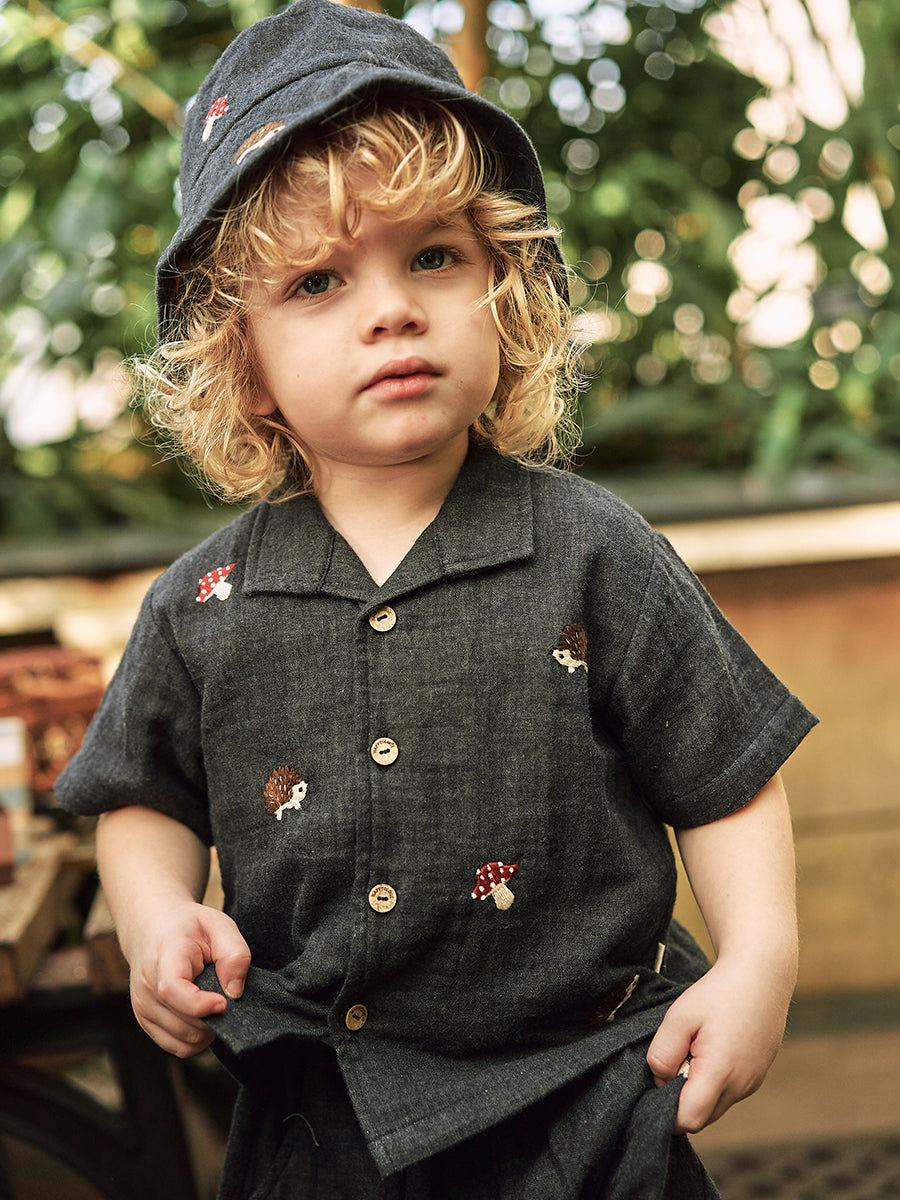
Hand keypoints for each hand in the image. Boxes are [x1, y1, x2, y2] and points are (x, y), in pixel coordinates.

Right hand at [126, 901, 250, 1057]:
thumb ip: (235, 955)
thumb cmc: (190, 927)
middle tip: (224, 993)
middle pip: (185, 1024)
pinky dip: (196, 1038)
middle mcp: (147, 986)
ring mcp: (142, 1007)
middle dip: (215, 1017)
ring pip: (184, 1041)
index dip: (200, 1005)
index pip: (172, 990)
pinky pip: (177, 1046)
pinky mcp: (145, 1022)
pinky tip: (203, 1016)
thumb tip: (234, 993)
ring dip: (207, 1030)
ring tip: (213, 1001)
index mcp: (165, 957)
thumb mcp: (220, 926)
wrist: (153, 928)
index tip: (224, 1002)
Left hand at [646, 958, 789, 1133]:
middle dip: (681, 1098)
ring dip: (698, 1089)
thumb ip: (662, 1053)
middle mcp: (741, 1086)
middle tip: (679, 1057)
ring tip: (697, 1049)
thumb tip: (658, 1079)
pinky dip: (714, 1081)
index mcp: (721, 1072)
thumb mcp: (680, 1016)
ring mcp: (752, 1083)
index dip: (667, 1108)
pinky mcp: (757, 1077)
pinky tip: (712, 1048)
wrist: (762, 975)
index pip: (688, 1119)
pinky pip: (729, 1093)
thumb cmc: (720, 992)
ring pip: (715, 1106)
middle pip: (701, 1118)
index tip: (661, 1077)